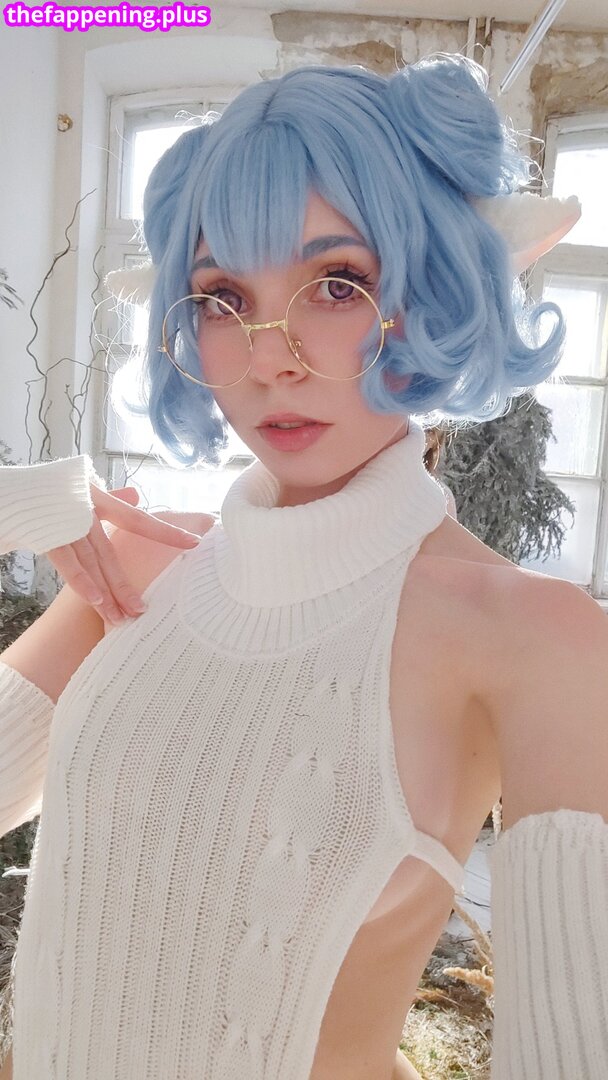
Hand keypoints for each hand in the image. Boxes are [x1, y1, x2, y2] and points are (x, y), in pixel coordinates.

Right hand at [45, 483, 200, 624]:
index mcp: (95, 498)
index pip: (137, 518)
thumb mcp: (76, 495)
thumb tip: (137, 497)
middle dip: (126, 584)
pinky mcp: (46, 532)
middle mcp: (84, 508)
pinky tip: (97, 601)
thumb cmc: (42, 496)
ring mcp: (66, 519)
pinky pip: (67, 561)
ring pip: (92, 562)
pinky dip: (82, 581)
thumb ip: (108, 500)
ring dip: (107, 593)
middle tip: (142, 611)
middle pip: (111, 552)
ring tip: (120, 618)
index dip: (165, 532)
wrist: (6, 495)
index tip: (195, 543)